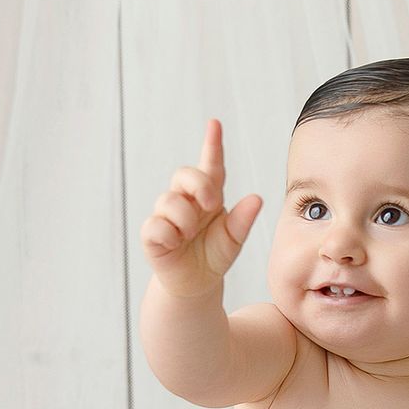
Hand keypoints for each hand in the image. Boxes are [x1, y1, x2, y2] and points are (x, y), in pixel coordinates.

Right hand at [140, 118, 263, 300]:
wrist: (196, 284)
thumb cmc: (214, 255)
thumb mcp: (234, 239)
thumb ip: (243, 220)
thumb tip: (257, 199)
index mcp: (207, 196)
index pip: (210, 165)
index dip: (212, 144)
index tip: (215, 124)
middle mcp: (185, 200)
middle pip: (184, 174)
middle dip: (199, 185)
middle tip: (211, 205)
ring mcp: (166, 215)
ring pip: (169, 201)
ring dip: (185, 219)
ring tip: (189, 236)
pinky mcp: (152, 233)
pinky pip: (156, 224)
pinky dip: (169, 234)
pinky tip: (175, 243)